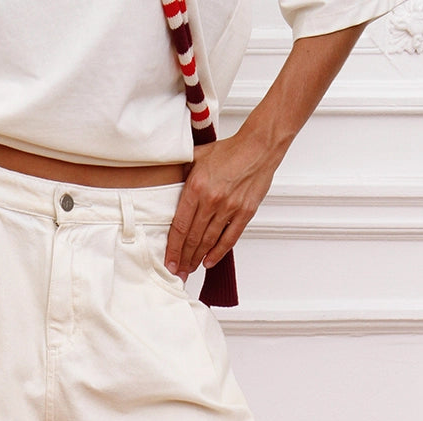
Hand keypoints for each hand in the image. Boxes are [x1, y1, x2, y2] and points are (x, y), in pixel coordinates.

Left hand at [164, 131, 279, 280]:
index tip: (168, 261)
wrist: (259, 146)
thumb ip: (181, 172)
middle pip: (193, 238)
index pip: (180, 225)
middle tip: (177, 273)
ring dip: (198, 259)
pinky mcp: (245, 212)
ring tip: (190, 269)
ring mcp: (230, 207)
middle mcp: (212, 199)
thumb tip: (163, 182)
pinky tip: (209, 261)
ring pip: (209, 241)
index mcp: (196, 187)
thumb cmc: (229, 151)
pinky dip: (218, 252)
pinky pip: (230, 238)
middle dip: (183, 259)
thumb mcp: (197, 156)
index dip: (173, 248)